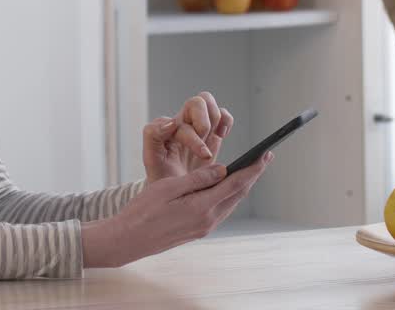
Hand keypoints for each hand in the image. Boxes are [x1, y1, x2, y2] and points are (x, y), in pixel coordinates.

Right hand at [82, 153, 271, 267]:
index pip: (236, 184)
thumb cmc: (143, 211)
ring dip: (241, 185)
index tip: (266, 154)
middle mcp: (208, 220)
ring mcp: (204, 227)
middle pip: (238, 194)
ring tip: (249, 168)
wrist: (127, 240)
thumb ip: (198, 178)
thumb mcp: (168, 188)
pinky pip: (220, 209)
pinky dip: (228, 194)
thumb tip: (223, 169)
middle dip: (252, 175)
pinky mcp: (198, 230)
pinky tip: (226, 185)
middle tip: (263, 157)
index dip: (253, 168)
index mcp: (201, 207)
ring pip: (230, 202)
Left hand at [143, 91, 234, 183]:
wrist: (175, 192)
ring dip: (215, 121)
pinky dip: (226, 121)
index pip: (179, 122)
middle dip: (205, 122)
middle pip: (197, 102)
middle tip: (205, 144)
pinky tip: (221, 135)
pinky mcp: (211, 132)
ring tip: (213, 138)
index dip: (193, 139)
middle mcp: (181, 122)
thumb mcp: (151, 159)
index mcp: (165, 128)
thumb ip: (152, 136)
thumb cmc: (162, 176)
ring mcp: (196, 126)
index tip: (204, 154)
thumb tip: (171, 121)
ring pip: (208, 103)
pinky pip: (222, 114)